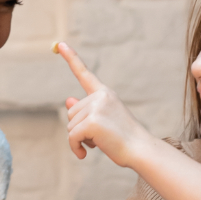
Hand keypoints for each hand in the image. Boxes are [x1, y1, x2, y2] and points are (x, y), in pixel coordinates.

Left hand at [56, 41, 151, 167]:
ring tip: (99, 143)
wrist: (140, 150)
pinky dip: (74, 148)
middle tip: (99, 137)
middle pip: (71, 113)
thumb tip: (67, 101)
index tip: (60, 44)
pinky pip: (71, 137)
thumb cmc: (123, 138)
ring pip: (70, 126)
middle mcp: (100, 96)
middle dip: (79, 129)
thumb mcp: (103, 121)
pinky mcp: (92, 122)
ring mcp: (96, 108)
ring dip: (78, 139)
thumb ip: (85, 111)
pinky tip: (84, 154)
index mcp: (105, 93)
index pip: (84, 73)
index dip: (71, 58)